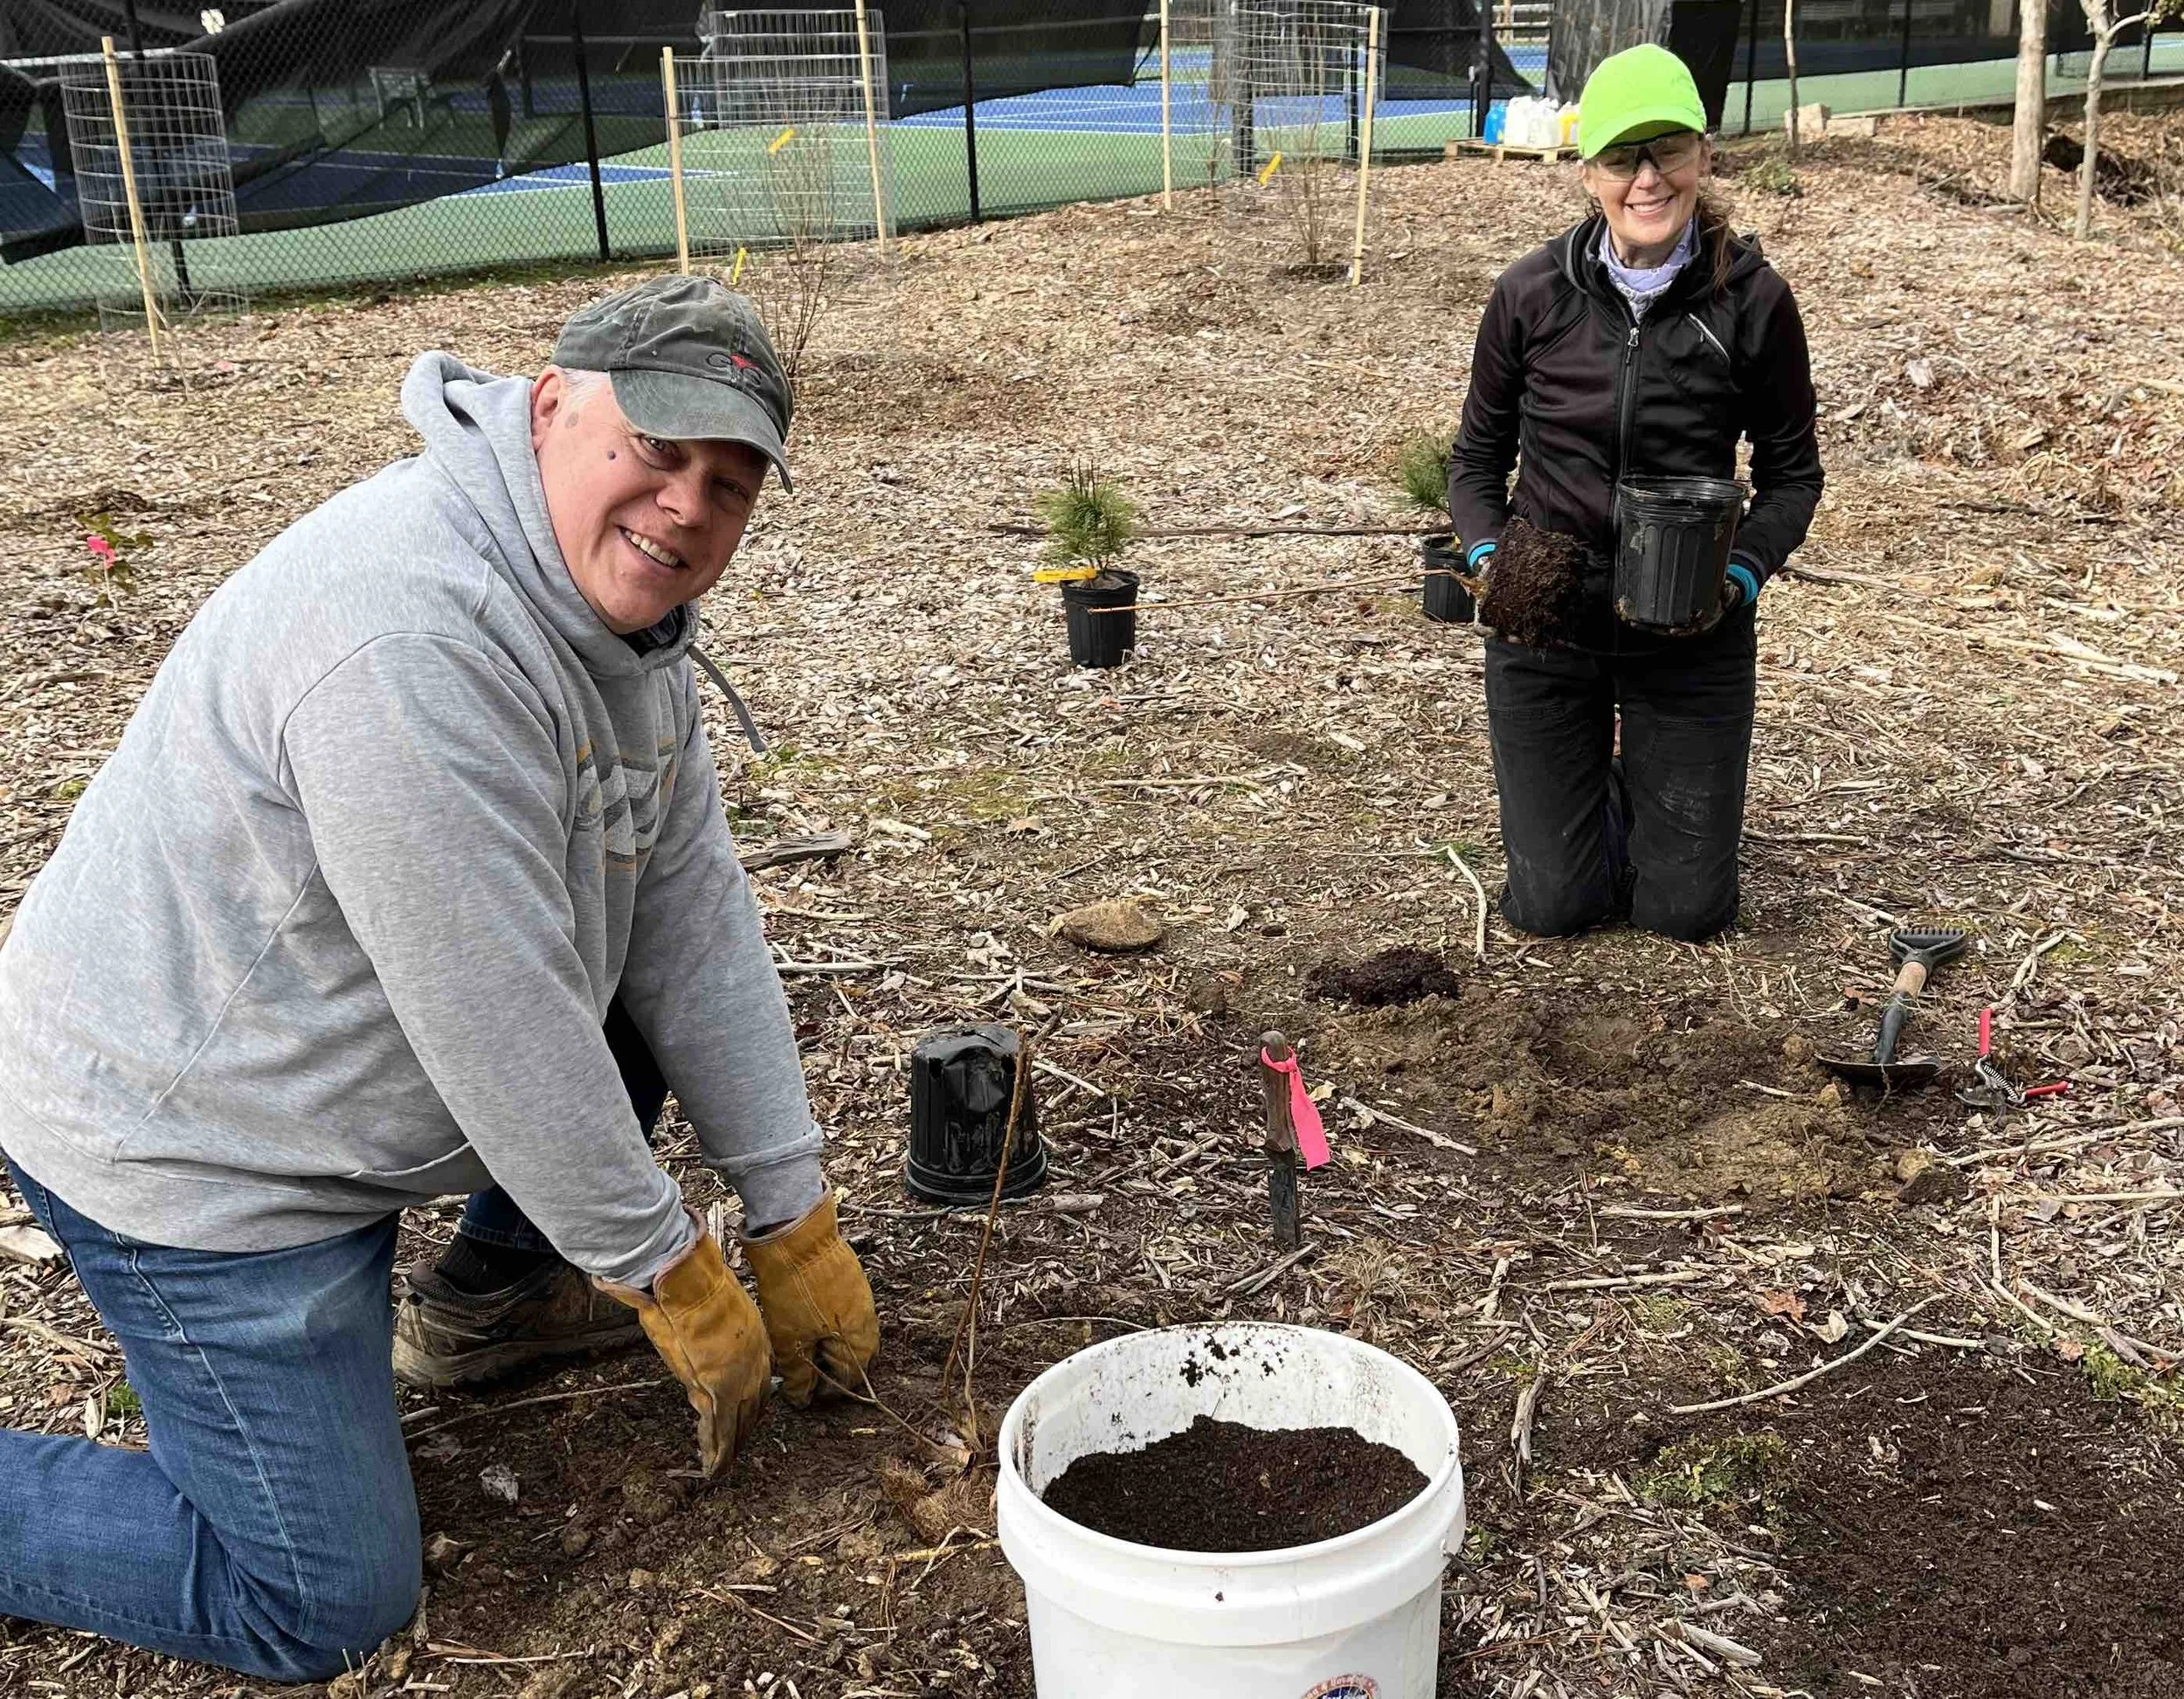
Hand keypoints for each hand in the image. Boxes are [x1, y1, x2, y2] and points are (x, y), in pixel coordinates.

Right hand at [599, 1217, 768, 1476]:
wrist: (686, 1280)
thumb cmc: (687, 1285)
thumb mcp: (700, 1309)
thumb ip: (699, 1325)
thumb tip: (678, 1321)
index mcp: (754, 1339)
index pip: (759, 1378)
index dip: (753, 1399)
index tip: (747, 1411)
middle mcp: (755, 1360)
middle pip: (756, 1404)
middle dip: (747, 1426)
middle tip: (739, 1445)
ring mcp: (739, 1377)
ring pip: (741, 1422)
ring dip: (733, 1444)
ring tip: (725, 1465)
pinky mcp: (719, 1391)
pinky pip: (721, 1429)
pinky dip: (717, 1452)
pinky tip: (713, 1468)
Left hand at [744, 1193, 879, 1406]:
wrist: (797, 1237)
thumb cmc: (794, 1292)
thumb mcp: (790, 1341)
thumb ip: (799, 1375)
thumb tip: (803, 1399)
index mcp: (858, 1342)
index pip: (849, 1381)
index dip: (826, 1392)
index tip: (804, 1392)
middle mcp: (868, 1322)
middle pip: (855, 1358)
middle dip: (832, 1369)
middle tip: (804, 1370)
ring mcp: (862, 1298)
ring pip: (851, 1334)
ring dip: (831, 1345)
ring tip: (804, 1344)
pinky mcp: (853, 1280)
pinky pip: (847, 1312)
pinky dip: (831, 1323)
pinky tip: (808, 1318)